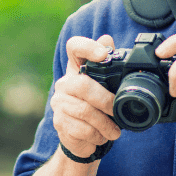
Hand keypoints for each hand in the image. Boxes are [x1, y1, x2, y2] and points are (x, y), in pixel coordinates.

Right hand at [50, 35, 120, 159]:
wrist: (84, 137)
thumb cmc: (98, 108)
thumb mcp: (108, 88)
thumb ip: (109, 65)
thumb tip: (107, 39)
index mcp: (77, 69)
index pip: (74, 47)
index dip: (88, 46)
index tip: (103, 55)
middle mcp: (65, 83)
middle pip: (83, 85)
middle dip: (105, 101)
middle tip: (117, 112)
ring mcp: (59, 103)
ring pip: (84, 111)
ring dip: (104, 124)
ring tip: (114, 131)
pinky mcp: (59, 122)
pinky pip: (81, 129)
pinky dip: (96, 135)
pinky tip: (101, 136)